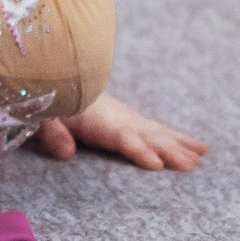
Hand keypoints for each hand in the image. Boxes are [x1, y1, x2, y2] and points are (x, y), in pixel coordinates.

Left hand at [33, 92, 208, 170]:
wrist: (52, 75)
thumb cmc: (44, 99)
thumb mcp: (39, 114)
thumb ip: (51, 132)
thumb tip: (67, 155)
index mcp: (95, 117)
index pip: (121, 136)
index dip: (139, 149)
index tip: (157, 163)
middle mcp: (116, 116)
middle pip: (146, 134)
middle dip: (169, 150)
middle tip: (190, 165)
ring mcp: (124, 117)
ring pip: (156, 132)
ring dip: (178, 145)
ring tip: (200, 159)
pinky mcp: (127, 119)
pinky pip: (156, 130)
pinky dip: (177, 138)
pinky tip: (197, 147)